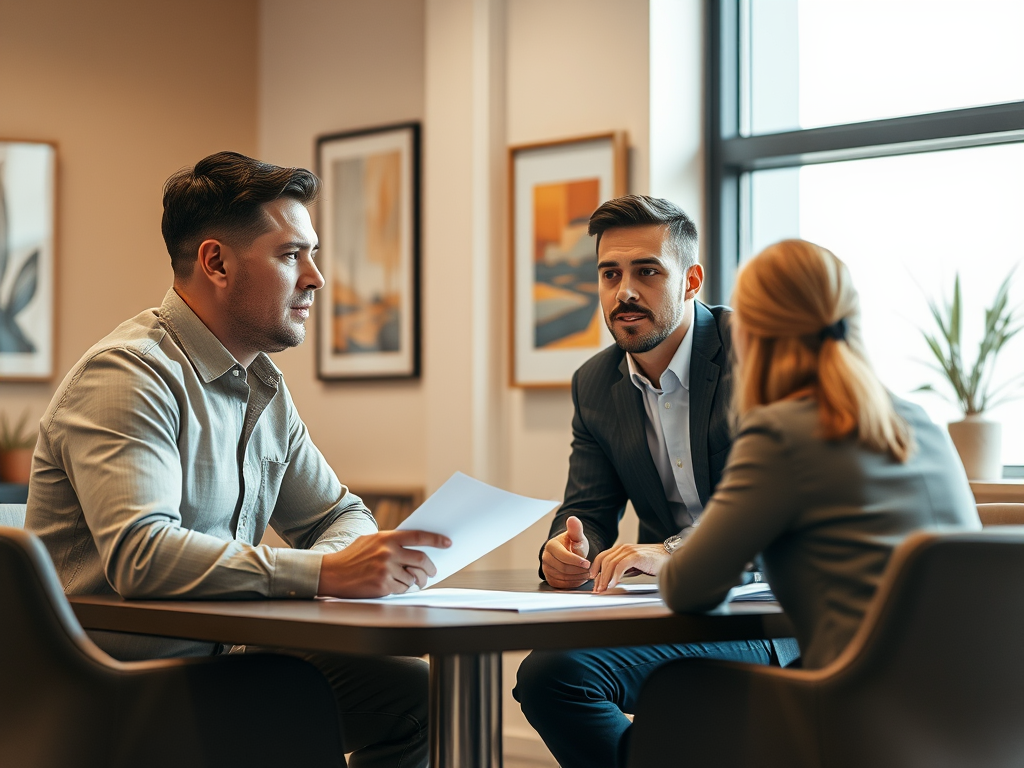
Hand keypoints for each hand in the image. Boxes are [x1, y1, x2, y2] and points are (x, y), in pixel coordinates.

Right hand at [317, 530, 450, 597]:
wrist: (332, 573)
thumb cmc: (352, 557)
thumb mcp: (371, 541)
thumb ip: (391, 541)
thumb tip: (415, 545)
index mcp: (387, 538)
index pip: (418, 536)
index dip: (436, 539)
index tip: (448, 543)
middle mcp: (388, 552)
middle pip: (421, 559)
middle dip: (430, 568)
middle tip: (433, 571)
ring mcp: (386, 569)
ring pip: (413, 577)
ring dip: (416, 581)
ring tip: (414, 581)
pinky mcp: (382, 585)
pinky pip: (403, 589)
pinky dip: (403, 589)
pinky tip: (396, 586)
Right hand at [541, 516, 591, 588]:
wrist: (566, 552)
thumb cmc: (572, 543)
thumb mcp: (576, 536)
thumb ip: (576, 529)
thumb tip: (572, 519)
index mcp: (551, 545)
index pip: (564, 556)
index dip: (577, 561)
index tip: (588, 563)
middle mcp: (546, 557)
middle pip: (564, 569)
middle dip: (578, 571)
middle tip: (589, 570)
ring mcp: (546, 569)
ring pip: (563, 578)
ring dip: (577, 578)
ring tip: (587, 574)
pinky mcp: (549, 579)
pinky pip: (562, 585)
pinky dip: (573, 583)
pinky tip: (580, 578)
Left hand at [589, 543, 668, 592]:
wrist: (670, 556)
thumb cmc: (653, 562)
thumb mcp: (635, 565)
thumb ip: (623, 569)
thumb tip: (612, 580)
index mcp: (621, 549)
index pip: (602, 557)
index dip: (595, 569)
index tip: (593, 582)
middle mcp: (623, 548)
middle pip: (604, 561)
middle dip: (598, 577)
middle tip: (597, 590)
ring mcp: (629, 551)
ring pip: (610, 564)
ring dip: (605, 578)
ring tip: (603, 589)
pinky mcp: (636, 556)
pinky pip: (621, 565)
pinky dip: (615, 575)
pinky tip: (613, 584)